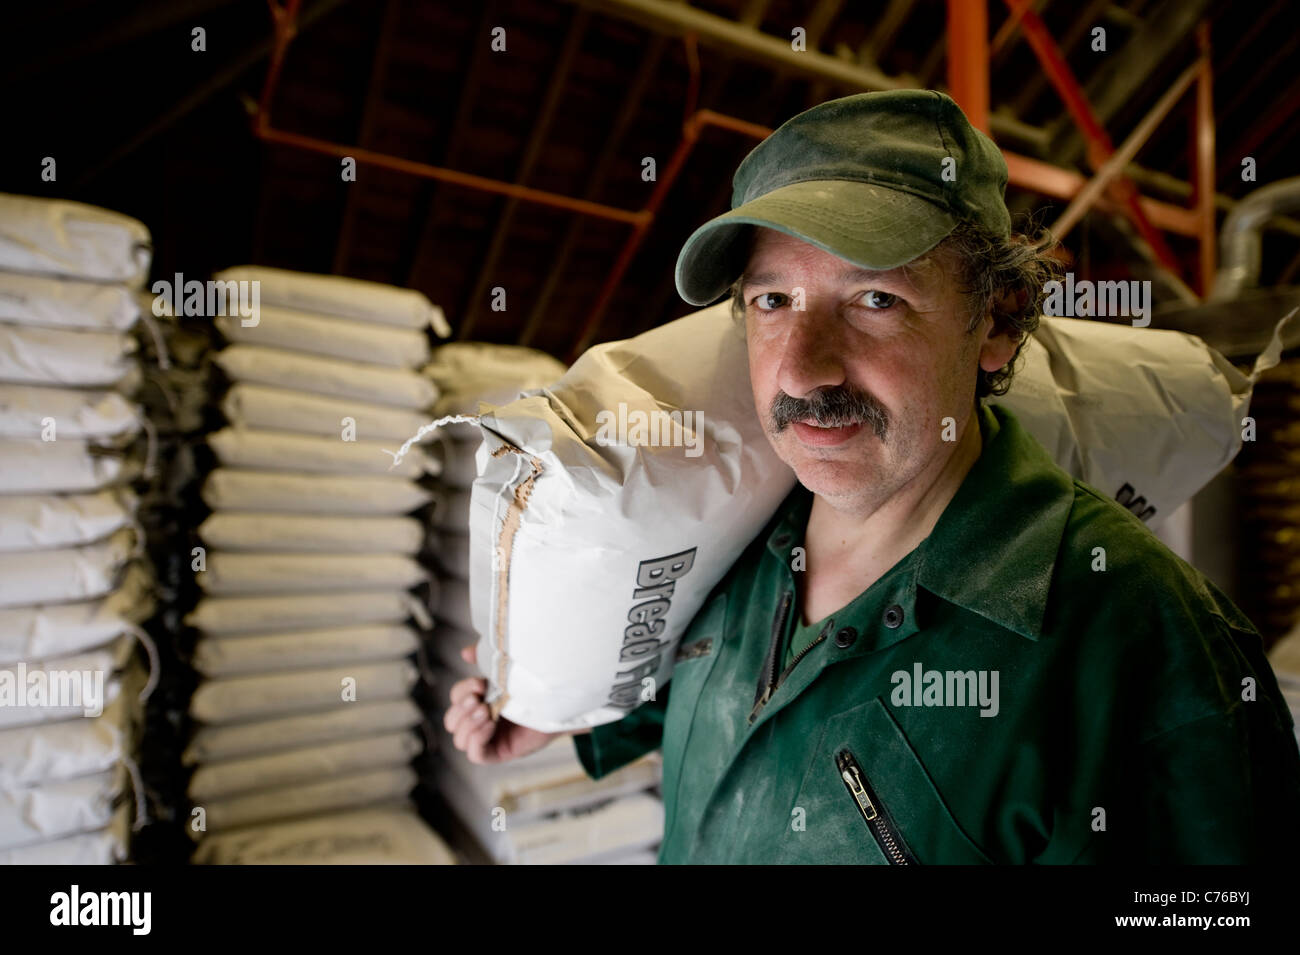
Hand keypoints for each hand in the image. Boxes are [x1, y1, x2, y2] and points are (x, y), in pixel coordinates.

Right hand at [444, 644, 560, 763]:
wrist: (563, 701)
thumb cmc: (538, 686)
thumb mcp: (509, 670)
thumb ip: (488, 660)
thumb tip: (465, 653)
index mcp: (483, 701)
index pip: (456, 699)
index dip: (462, 691)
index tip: (481, 683)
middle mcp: (484, 721)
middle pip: (451, 721)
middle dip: (461, 709)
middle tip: (480, 700)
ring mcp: (492, 739)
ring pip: (459, 740)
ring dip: (468, 724)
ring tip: (487, 712)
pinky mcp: (501, 753)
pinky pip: (476, 755)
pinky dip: (477, 740)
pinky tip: (490, 725)